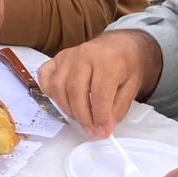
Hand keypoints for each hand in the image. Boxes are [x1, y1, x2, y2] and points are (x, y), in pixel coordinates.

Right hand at [37, 30, 158, 137]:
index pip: (99, 94)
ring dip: (67, 109)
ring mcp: (68, 56)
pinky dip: (50, 92)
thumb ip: (118, 108)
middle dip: (83, 117)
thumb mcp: (132, 86)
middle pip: (76, 91)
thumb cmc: (126, 65)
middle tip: (91, 130)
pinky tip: (63, 101)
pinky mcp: (57, 58)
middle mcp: (85, 55)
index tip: (103, 132)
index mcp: (108, 61)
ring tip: (80, 118)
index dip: (100, 117)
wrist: (119, 45)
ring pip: (58, 87)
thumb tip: (104, 126)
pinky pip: (45, 77)